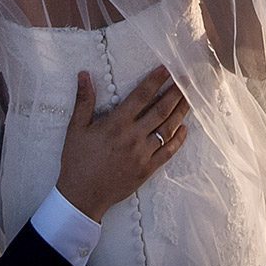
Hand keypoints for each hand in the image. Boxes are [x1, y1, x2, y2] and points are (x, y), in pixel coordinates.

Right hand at [55, 66, 188, 221]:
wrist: (82, 195)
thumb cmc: (77, 161)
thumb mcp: (75, 129)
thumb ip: (83, 101)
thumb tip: (84, 74)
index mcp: (116, 124)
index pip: (141, 96)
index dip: (155, 81)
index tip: (167, 69)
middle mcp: (133, 137)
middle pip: (161, 110)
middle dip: (175, 93)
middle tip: (187, 80)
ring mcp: (143, 154)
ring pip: (168, 129)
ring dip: (180, 112)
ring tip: (190, 98)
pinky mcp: (148, 169)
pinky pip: (168, 151)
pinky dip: (179, 139)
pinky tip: (184, 128)